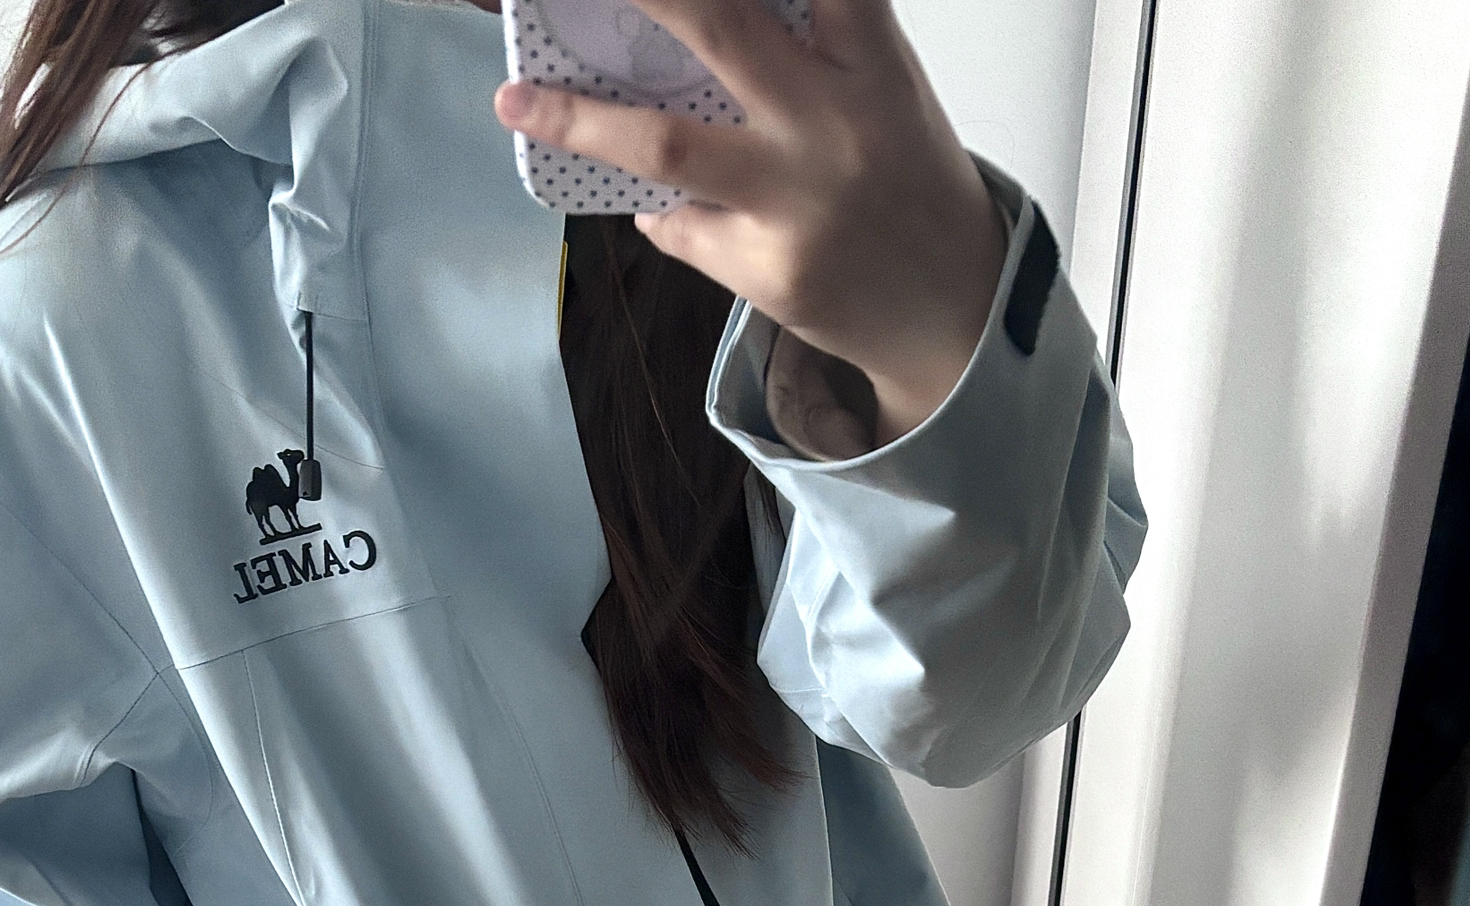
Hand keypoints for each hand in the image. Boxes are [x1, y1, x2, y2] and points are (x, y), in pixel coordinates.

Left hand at [494, 0, 1007, 445]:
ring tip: (517, 100)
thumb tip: (693, 19)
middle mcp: (832, 123)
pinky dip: (662, 210)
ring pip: (667, 145)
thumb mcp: (885, 88)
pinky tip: (660, 206)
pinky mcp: (769, 271)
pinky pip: (682, 226)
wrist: (952, 312)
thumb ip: (819, 41)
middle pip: (718, 25)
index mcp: (870, 61)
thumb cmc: (907, 178)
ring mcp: (795, 203)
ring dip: (581, 117)